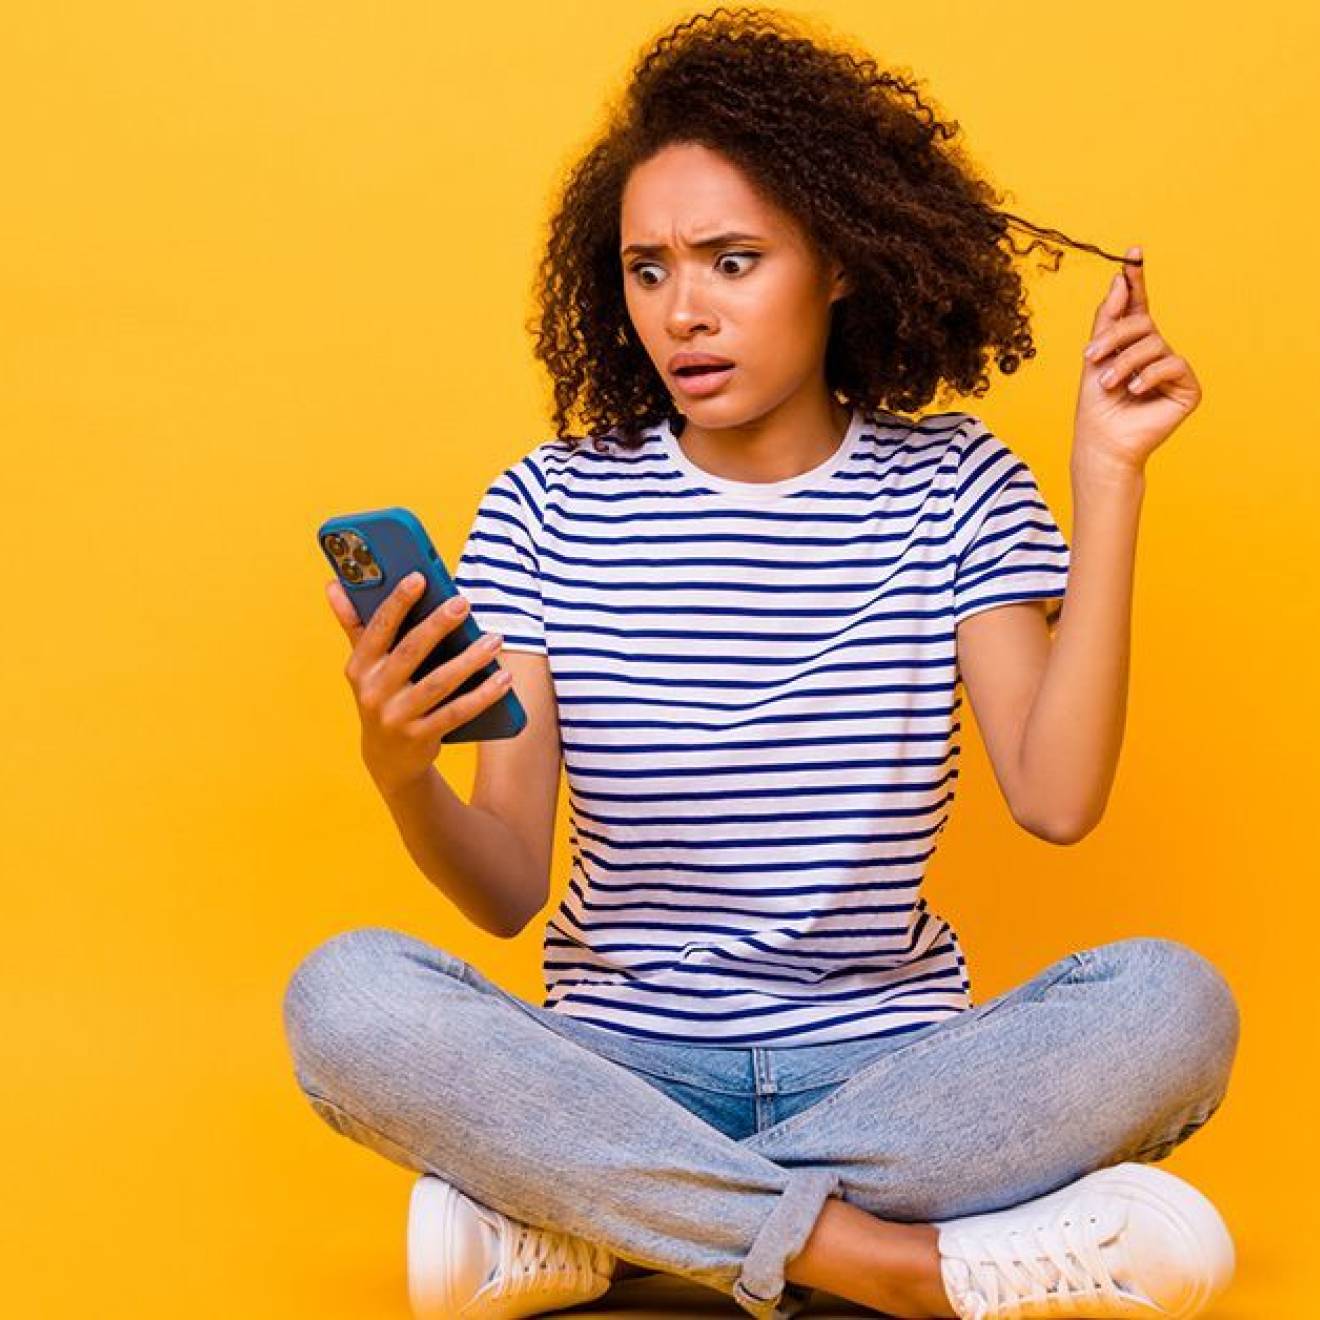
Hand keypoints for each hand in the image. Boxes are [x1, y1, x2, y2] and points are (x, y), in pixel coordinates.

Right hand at [326, 572, 510, 795]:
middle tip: (463, 602)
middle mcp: (373, 692)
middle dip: (437, 625)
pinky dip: (482, 695)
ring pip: (438, 683)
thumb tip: (333, 584)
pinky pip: (456, 712)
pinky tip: (502, 678)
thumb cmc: (382, 696)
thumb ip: (354, 624)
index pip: (377, 628)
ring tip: (494, 640)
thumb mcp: (365, 666)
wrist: (387, 759)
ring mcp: (396, 717)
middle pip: (410, 652)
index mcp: (360, 667)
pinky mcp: (420, 737)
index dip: (397, 602)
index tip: (419, 577)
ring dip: (469, 659)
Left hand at [1073, 245, 1202, 481]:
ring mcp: (1173, 369)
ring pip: (1156, 343)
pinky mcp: (1188, 388)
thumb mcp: (1095, 355)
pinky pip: (1174, 365)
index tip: (1133, 253)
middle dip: (1115, 337)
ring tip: (1110, 384)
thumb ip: (1107, 318)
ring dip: (1126, 362)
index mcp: (1133, 343)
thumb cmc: (1096, 405)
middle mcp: (1156, 352)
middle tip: (1091, 358)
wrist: (1102, 443)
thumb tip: (1118, 279)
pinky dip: (1149, 375)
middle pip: (1143, 322)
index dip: (1136, 280)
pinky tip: (1134, 391)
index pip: (1136, 304)